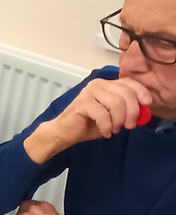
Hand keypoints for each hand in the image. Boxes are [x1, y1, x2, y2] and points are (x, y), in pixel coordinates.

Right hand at [24, 78, 152, 162]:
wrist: (65, 131)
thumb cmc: (89, 123)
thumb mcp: (113, 115)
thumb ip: (126, 109)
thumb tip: (144, 110)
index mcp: (106, 84)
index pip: (129, 82)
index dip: (141, 92)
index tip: (147, 104)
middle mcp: (98, 85)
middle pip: (125, 93)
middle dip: (132, 112)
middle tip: (129, 126)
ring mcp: (89, 92)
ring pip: (115, 103)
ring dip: (119, 120)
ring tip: (115, 129)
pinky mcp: (82, 103)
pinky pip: (102, 114)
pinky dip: (107, 126)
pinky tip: (105, 132)